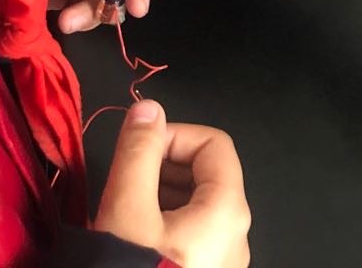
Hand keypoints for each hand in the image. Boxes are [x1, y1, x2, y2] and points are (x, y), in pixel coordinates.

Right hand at [95, 101, 250, 267]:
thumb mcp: (127, 210)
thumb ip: (138, 153)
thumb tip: (148, 108)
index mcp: (229, 211)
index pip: (214, 143)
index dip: (173, 136)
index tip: (136, 149)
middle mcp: (238, 236)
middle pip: (207, 175)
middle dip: (163, 167)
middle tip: (124, 182)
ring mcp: (224, 261)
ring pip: (197, 208)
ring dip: (162, 196)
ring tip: (124, 212)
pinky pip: (192, 236)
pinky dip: (165, 224)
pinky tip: (134, 238)